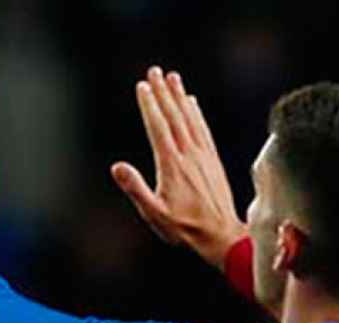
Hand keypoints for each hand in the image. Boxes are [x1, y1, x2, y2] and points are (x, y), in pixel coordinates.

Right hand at [111, 67, 246, 267]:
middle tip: (154, 71)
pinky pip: (203, 129)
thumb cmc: (184, 228)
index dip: (150, 106)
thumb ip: (136, 189)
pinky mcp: (212, 160)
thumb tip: (117, 167)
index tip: (142, 86)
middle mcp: (189, 155)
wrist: (221, 235)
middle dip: (163, 92)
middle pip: (174, 116)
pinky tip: (192, 103)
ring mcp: (203, 155)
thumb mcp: (154, 214)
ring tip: (173, 77)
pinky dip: (196, 113)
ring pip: (190, 119)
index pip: (158, 128)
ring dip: (180, 96)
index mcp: (172, 165)